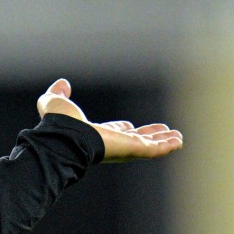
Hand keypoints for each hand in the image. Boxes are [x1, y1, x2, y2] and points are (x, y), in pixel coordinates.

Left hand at [37, 78, 182, 162]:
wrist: (64, 136)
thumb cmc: (59, 123)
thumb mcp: (55, 102)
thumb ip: (57, 94)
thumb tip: (62, 83)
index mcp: (94, 133)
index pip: (112, 131)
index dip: (121, 128)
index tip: (129, 126)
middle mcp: (110, 142)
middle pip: (134, 139)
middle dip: (148, 136)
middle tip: (163, 131)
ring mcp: (123, 148)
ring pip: (147, 145)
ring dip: (163, 141)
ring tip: (178, 137)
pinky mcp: (133, 150)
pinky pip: (154, 150)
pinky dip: (167, 146)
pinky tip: (178, 141)